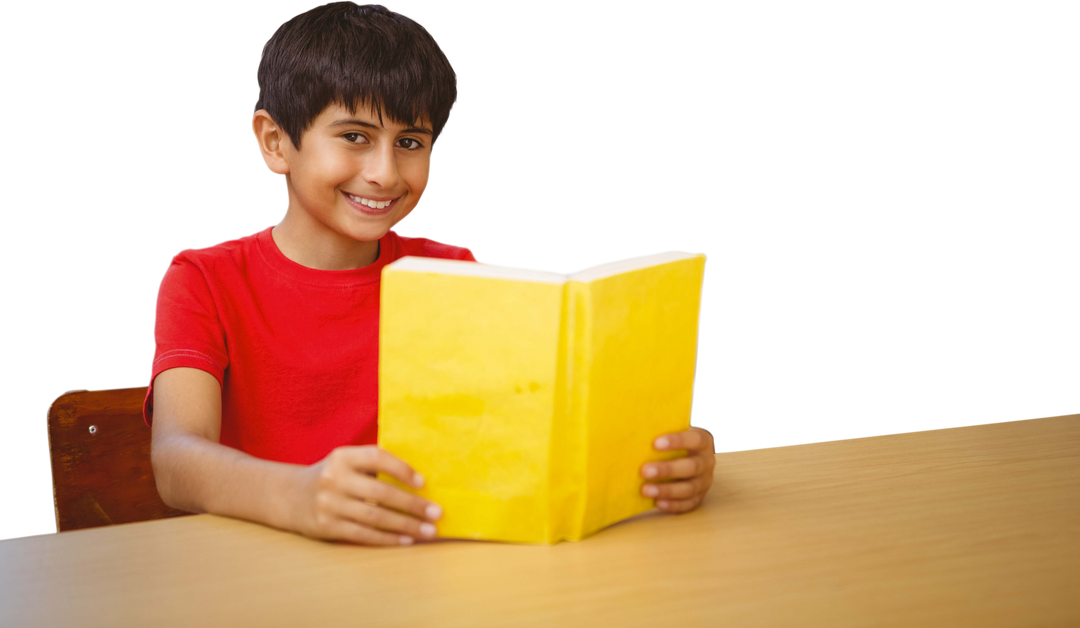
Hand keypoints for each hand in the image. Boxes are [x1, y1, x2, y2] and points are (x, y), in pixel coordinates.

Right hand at [292, 446, 443, 545]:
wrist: (289, 496)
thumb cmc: (332, 476)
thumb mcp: (346, 462)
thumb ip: (373, 465)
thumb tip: (418, 480)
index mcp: (342, 457)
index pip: (377, 458)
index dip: (401, 469)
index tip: (422, 482)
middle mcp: (334, 479)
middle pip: (381, 493)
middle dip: (413, 504)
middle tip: (436, 513)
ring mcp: (329, 504)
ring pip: (375, 517)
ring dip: (406, 525)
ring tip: (428, 530)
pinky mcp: (327, 527)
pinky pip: (363, 534)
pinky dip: (388, 538)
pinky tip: (406, 539)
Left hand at [641, 426, 715, 512]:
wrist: (691, 454)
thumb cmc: (676, 443)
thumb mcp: (674, 433)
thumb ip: (661, 432)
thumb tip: (637, 436)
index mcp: (703, 442)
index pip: (694, 440)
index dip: (677, 441)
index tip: (655, 443)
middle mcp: (707, 462)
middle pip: (691, 467)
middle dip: (667, 470)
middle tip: (645, 470)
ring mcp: (704, 481)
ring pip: (689, 488)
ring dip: (667, 490)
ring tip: (646, 490)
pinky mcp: (699, 497)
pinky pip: (688, 503)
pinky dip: (673, 504)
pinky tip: (657, 502)